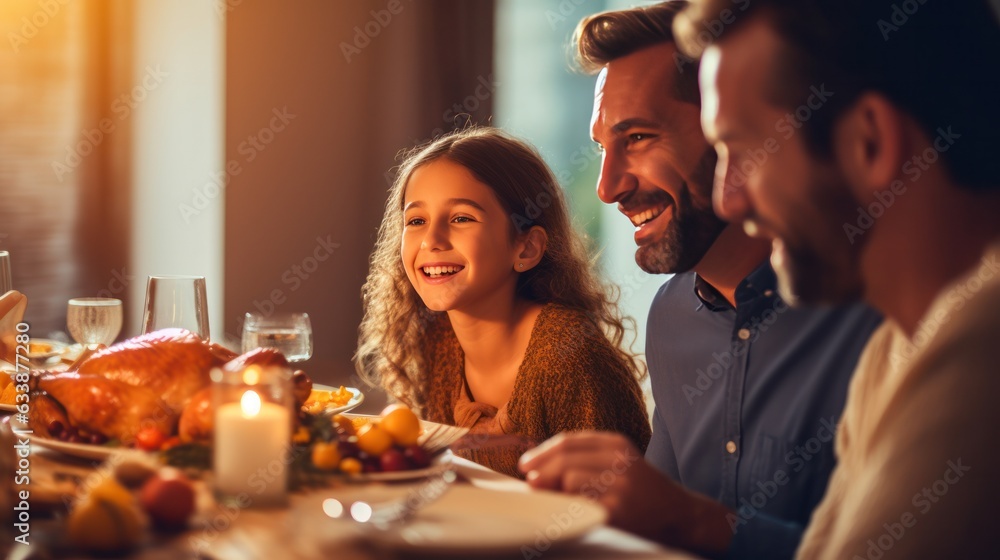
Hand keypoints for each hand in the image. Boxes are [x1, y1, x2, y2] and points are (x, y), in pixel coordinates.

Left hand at [519, 431, 732, 557]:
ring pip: (568, 479)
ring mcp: (620, 484)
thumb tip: (533, 475)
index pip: (568, 441)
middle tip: (532, 485)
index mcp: (616, 443)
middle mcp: (620, 459)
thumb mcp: (616, 464)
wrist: (679, 514)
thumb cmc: (639, 490)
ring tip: (565, 501)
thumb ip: (581, 462)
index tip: (526, 465)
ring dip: (558, 492)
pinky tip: (575, 512)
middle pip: (564, 458)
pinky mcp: (618, 509)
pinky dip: (570, 507)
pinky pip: (579, 504)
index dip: (541, 452)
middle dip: (541, 471)